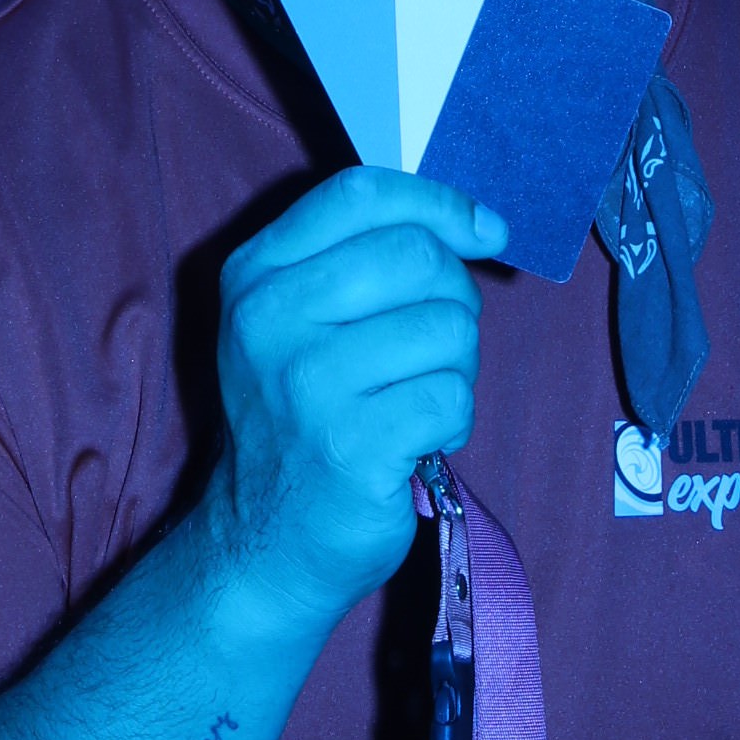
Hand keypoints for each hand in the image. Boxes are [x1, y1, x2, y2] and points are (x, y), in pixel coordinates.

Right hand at [205, 168, 505, 639]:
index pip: (361, 194)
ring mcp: (308, 385)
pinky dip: (452, 421)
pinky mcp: (352, 445)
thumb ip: (362, 259)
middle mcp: (270, 322)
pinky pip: (452, 397)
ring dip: (455, 368)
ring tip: (414, 401)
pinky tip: (415, 441)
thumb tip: (475, 222)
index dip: (440, 203)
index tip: (484, 231)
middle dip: (453, 299)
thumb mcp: (298, 325)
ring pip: (447, 327)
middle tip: (433, 349)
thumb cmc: (303, 423)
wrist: (265, 544)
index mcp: (255, 276)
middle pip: (415, 255)